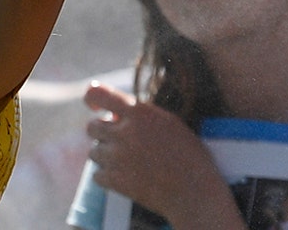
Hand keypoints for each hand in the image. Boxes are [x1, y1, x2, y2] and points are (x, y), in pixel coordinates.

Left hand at [83, 84, 241, 227]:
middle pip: (92, 127)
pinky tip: (126, 178)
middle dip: (103, 134)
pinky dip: (107, 178)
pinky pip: (96, 175)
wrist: (196, 194)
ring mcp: (118, 157)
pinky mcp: (115, 180)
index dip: (92, 99)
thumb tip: (113, 114)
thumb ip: (140, 115)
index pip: (97, 93)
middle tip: (122, 143)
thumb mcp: (170, 124)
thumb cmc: (189, 156)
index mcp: (139, 113)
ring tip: (129, 163)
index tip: (96, 108)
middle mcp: (125, 132)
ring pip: (93, 152)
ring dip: (106, 157)